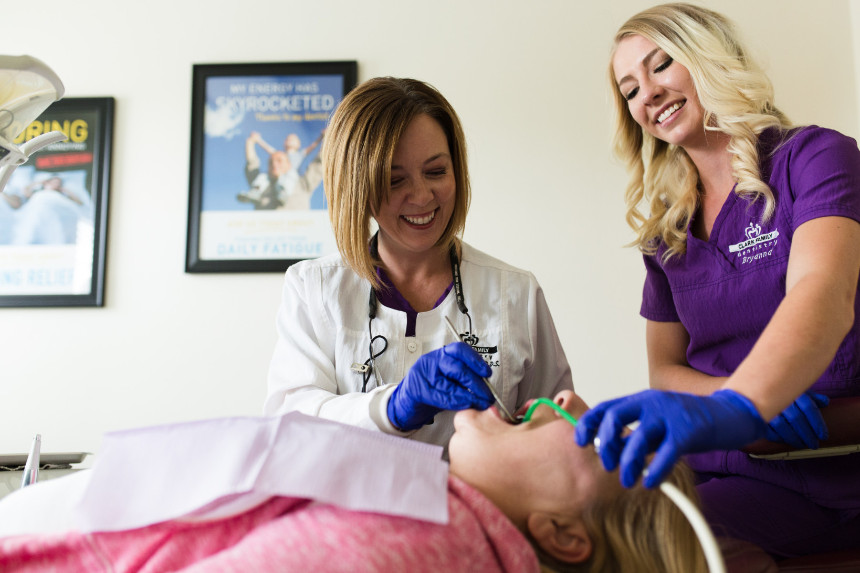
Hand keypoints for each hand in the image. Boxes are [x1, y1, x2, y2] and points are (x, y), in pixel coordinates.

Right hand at [387, 342, 493, 430]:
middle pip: (457, 368)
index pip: (460, 350)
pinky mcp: (417, 390)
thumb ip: (464, 378)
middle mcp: (432, 361)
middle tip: (488, 396)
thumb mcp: (449, 379)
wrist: (407, 402)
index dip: (475, 360)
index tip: (487, 373)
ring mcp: (422, 374)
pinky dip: (455, 403)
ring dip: (468, 396)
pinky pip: (440, 396)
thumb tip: (486, 385)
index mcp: (441, 355)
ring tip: (480, 403)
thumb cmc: (432, 390)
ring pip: (450, 384)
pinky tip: (465, 406)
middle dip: (476, 383)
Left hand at [575, 389, 767, 488]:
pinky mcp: (688, 431)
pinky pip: (666, 453)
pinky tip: (651, 483)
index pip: (606, 407)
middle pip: (615, 418)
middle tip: (608, 464)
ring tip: (628, 480)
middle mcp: (652, 402)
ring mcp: (670, 415)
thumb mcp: (659, 423)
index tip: (580, 441)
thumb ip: (638, 434)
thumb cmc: (691, 422)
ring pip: (638, 438)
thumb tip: (612, 454)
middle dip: (605, 444)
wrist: (731, 413)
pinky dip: (655, 471)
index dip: (588, 423)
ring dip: (628, 463)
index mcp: (642, 399)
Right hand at [764, 391, 828, 448]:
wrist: (754, 388)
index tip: (823, 436)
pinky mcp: (758, 417)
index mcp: (792, 390)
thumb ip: (810, 396)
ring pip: (782, 426)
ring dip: (794, 439)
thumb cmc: (778, 390)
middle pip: (796, 418)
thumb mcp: (795, 389)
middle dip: (807, 434)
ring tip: (802, 445)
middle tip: (814, 444)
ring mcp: (767, 407)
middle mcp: (779, 398)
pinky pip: (768, 430)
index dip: (818, 424)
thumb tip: (824, 402)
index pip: (808, 408)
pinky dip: (778, 438)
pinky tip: (785, 441)